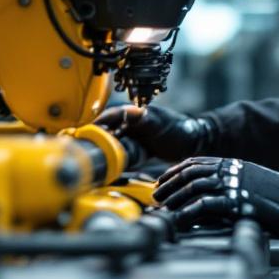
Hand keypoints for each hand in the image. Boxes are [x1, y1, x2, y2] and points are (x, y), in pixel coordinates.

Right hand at [94, 104, 213, 161]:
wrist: (193, 142)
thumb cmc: (178, 130)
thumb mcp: (160, 124)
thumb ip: (144, 119)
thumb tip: (128, 111)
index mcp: (134, 113)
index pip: (109, 117)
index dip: (96, 125)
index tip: (84, 134)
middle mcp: (131, 123)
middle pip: (108, 130)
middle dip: (97, 139)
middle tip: (85, 151)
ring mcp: (134, 135)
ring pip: (113, 142)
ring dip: (105, 150)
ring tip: (94, 161)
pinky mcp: (138, 147)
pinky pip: (122, 152)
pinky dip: (116, 158)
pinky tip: (109, 168)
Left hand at [153, 156, 278, 237]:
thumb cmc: (277, 195)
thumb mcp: (250, 180)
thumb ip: (231, 180)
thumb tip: (209, 192)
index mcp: (233, 163)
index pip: (196, 162)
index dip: (175, 171)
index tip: (163, 180)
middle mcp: (230, 170)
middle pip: (190, 173)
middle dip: (170, 184)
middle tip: (156, 196)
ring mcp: (233, 185)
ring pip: (194, 186)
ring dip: (175, 198)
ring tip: (164, 208)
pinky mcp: (237, 202)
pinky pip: (205, 204)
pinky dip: (188, 212)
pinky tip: (179, 219)